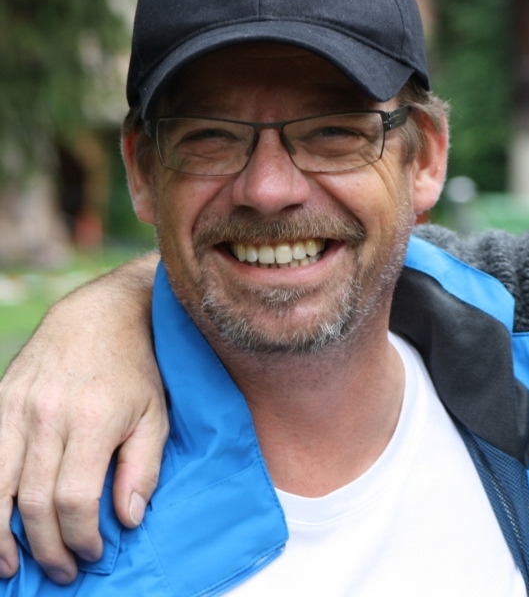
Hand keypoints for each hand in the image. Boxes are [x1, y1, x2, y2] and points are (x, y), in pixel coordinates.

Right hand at [0, 253, 165, 583]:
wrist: (101, 315)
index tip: (93, 554)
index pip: (75, 498)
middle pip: (33, 502)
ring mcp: (15, 409)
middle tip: (63, 571)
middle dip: (46, 547)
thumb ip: (143, 468)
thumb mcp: (156, 415)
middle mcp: (48, 416)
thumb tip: (127, 520)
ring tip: (12, 565)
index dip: (81, 536)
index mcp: (93, 420)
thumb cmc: (137, 368)